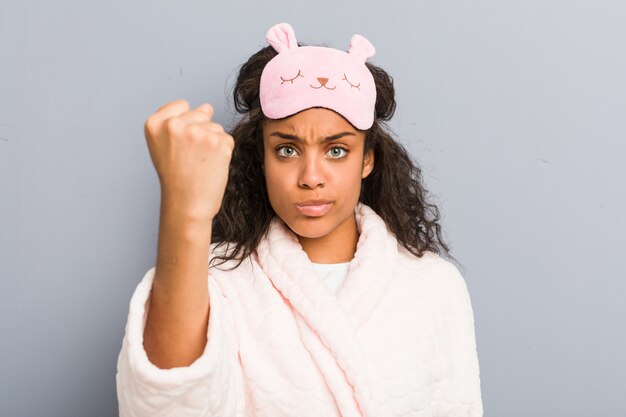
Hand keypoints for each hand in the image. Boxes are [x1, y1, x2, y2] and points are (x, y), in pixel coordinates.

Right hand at [144, 99, 233, 220]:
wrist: (187, 205)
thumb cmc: (177, 179)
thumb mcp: (166, 146)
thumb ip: (182, 122)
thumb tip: (207, 106)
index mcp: (155, 123)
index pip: (182, 105)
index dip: (185, 125)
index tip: (179, 146)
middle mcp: (174, 124)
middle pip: (201, 114)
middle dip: (200, 133)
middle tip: (190, 159)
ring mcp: (197, 132)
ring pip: (216, 127)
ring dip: (213, 144)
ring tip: (200, 164)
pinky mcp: (217, 142)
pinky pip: (227, 139)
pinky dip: (224, 152)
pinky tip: (211, 166)